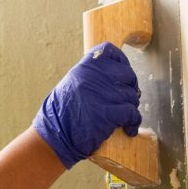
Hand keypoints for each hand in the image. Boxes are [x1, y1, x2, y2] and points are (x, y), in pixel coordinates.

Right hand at [32, 42, 142, 168]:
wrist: (54, 136)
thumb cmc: (61, 114)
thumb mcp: (72, 85)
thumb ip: (91, 76)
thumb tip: (117, 77)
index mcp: (83, 68)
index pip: (110, 52)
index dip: (121, 62)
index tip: (122, 75)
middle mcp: (93, 76)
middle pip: (127, 75)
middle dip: (130, 89)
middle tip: (125, 100)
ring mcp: (102, 93)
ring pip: (132, 95)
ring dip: (131, 108)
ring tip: (122, 117)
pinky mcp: (109, 112)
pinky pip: (132, 113)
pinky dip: (133, 122)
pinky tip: (128, 128)